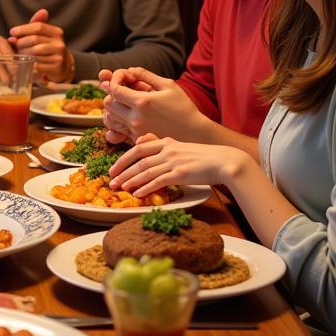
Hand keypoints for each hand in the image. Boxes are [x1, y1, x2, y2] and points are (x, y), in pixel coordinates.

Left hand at [8, 9, 72, 83]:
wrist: (62, 66)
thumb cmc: (46, 49)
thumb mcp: (42, 37)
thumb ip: (29, 31)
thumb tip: (12, 35)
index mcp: (56, 32)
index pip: (39, 26)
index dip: (24, 29)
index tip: (12, 32)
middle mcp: (59, 43)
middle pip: (35, 39)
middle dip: (21, 42)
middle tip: (15, 45)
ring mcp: (59, 56)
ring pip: (35, 52)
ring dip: (23, 53)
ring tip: (19, 54)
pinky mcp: (56, 68)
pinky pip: (37, 65)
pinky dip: (29, 64)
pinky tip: (25, 64)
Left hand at [103, 66, 205, 143]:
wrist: (195, 133)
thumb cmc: (183, 107)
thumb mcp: (168, 85)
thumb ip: (146, 75)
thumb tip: (129, 69)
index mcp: (142, 102)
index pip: (114, 89)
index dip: (114, 80)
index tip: (123, 77)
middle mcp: (135, 118)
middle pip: (108, 103)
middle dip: (112, 94)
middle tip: (124, 89)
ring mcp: (135, 131)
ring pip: (109, 118)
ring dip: (112, 108)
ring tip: (125, 102)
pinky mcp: (136, 140)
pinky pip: (116, 130)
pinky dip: (116, 121)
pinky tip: (127, 115)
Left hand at [109, 134, 249, 198]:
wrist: (224, 161)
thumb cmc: (202, 156)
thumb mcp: (179, 145)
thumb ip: (160, 144)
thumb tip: (141, 141)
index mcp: (166, 141)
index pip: (138, 148)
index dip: (123, 159)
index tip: (113, 168)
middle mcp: (168, 149)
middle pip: (138, 160)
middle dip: (122, 171)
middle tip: (111, 181)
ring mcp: (174, 161)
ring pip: (146, 171)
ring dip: (131, 180)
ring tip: (120, 188)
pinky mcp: (181, 174)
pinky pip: (158, 181)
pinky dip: (146, 188)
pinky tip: (137, 194)